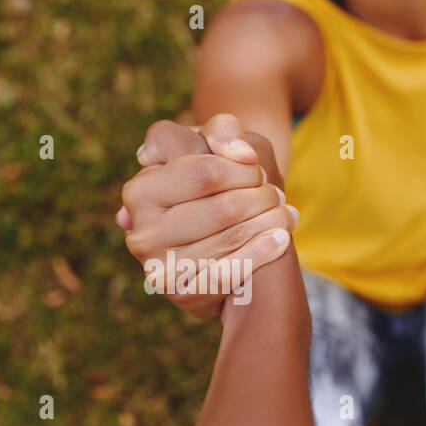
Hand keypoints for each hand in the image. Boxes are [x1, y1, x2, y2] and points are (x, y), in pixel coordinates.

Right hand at [116, 115, 297, 318]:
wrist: (213, 233)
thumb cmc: (212, 180)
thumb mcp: (211, 143)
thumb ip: (223, 130)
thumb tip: (243, 155)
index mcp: (140, 190)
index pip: (204, 173)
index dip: (243, 170)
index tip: (258, 170)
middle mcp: (142, 232)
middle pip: (223, 208)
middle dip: (260, 198)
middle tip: (276, 194)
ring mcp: (158, 267)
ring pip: (231, 238)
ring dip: (269, 222)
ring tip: (286, 213)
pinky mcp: (181, 294)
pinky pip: (229, 273)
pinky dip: (261, 252)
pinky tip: (280, 238)